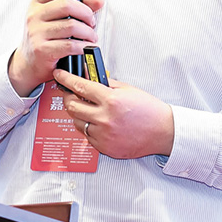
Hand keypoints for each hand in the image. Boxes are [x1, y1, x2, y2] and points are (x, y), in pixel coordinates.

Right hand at [8, 0, 103, 96]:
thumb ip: (78, 7)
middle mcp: (34, 16)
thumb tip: (98, 1)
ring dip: (88, 32)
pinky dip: (83, 46)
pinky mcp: (42, 49)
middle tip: (91, 21)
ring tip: (90, 37)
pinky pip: (70, 45)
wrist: (28, 63)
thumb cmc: (44, 38)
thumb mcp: (56, 18)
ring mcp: (36, 32)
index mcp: (37, 4)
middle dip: (86, 13)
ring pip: (72, 25)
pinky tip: (84, 47)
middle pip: (67, 4)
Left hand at [53, 69, 174, 158]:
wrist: (163, 132)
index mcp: (110, 100)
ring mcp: (103, 134)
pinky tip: (98, 122)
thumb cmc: (148, 110)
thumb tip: (88, 75)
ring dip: (78, 114)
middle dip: (68, 97)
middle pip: (72, 106)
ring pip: (77, 122)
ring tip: (88, 109)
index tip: (59, 75)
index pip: (79, 86)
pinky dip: (89, 128)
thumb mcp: (127, 89)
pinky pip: (87, 136)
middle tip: (70, 93)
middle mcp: (104, 118)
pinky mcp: (104, 147)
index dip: (65, 79)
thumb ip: (105, 83)